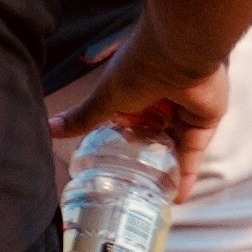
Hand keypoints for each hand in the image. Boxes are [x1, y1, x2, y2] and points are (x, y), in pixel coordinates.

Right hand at [48, 40, 236, 203]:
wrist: (181, 52)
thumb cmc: (138, 67)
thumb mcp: (105, 98)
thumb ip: (82, 117)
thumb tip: (48, 128)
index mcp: (134, 90)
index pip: (125, 121)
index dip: (118, 142)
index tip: (108, 167)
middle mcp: (160, 99)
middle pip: (151, 135)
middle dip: (143, 159)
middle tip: (131, 189)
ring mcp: (183, 109)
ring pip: (174, 146)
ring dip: (166, 170)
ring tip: (154, 199)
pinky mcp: (203, 120)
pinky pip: (194, 152)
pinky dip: (187, 174)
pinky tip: (177, 198)